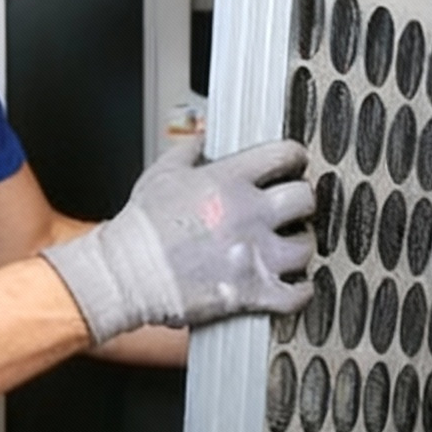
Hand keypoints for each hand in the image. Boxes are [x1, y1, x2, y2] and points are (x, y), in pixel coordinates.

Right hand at [41, 138, 314, 343]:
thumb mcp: (161, 174)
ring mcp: (253, 255)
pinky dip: (299, 292)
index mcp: (228, 180)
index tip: (292, 167)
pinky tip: (291, 286)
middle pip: (305, 199)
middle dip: (300, 203)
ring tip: (287, 248)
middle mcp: (247, 214)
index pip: (284, 155)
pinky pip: (297, 294)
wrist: (124, 275)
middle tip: (292, 210)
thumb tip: (203, 137)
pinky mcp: (251, 292)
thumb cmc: (140, 230)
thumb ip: (189, 149)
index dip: (293, 159)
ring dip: (299, 247)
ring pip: (306, 247)